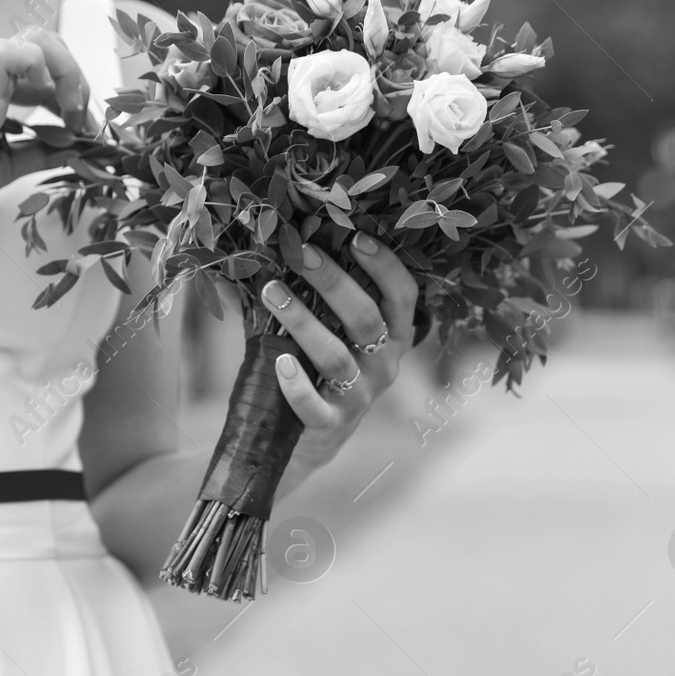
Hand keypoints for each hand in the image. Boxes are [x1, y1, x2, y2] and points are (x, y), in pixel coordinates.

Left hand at [258, 231, 418, 484]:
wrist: (314, 438)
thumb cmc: (322, 368)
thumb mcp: (338, 332)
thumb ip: (326, 299)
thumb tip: (286, 242)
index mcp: (393, 337)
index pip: (402, 297)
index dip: (385, 266)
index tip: (356, 236)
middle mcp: (384, 365)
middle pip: (366, 319)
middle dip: (334, 283)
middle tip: (302, 253)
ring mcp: (359, 396)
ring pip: (336, 356)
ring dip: (303, 321)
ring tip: (272, 291)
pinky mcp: (331, 423)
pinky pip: (315, 406)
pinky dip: (297, 385)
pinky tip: (279, 362)